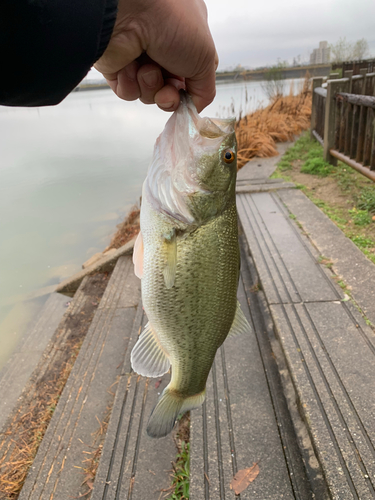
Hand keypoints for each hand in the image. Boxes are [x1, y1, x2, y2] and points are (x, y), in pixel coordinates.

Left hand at [94, 0, 217, 112]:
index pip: (191, 76)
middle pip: (169, 90)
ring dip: (150, 86)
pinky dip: (130, 85)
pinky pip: (128, 92)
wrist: (130, 11)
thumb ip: (205, 91)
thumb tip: (194, 108)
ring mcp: (138, 57)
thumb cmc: (172, 22)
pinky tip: (130, 67)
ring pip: (148, 94)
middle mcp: (162, 46)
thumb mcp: (206, 59)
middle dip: (169, 95)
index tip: (187, 98)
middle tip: (167, 87)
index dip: (189, 92)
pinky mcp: (117, 66)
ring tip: (146, 67)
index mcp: (186, 38)